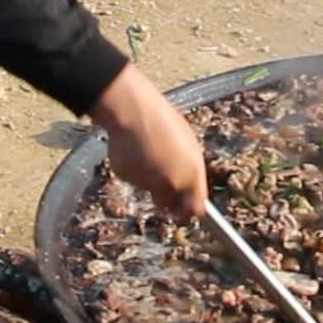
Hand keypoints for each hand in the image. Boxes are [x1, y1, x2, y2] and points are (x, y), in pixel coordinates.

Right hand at [88, 63, 207, 217]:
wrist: (134, 112)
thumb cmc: (166, 122)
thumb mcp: (189, 146)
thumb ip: (191, 171)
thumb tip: (190, 187)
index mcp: (192, 175)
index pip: (196, 209)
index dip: (189, 209)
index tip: (185, 206)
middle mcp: (171, 185)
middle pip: (169, 204)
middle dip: (166, 195)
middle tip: (161, 177)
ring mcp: (147, 184)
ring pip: (149, 189)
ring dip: (148, 178)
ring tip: (146, 152)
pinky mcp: (127, 178)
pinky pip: (132, 179)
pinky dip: (133, 170)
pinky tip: (134, 151)